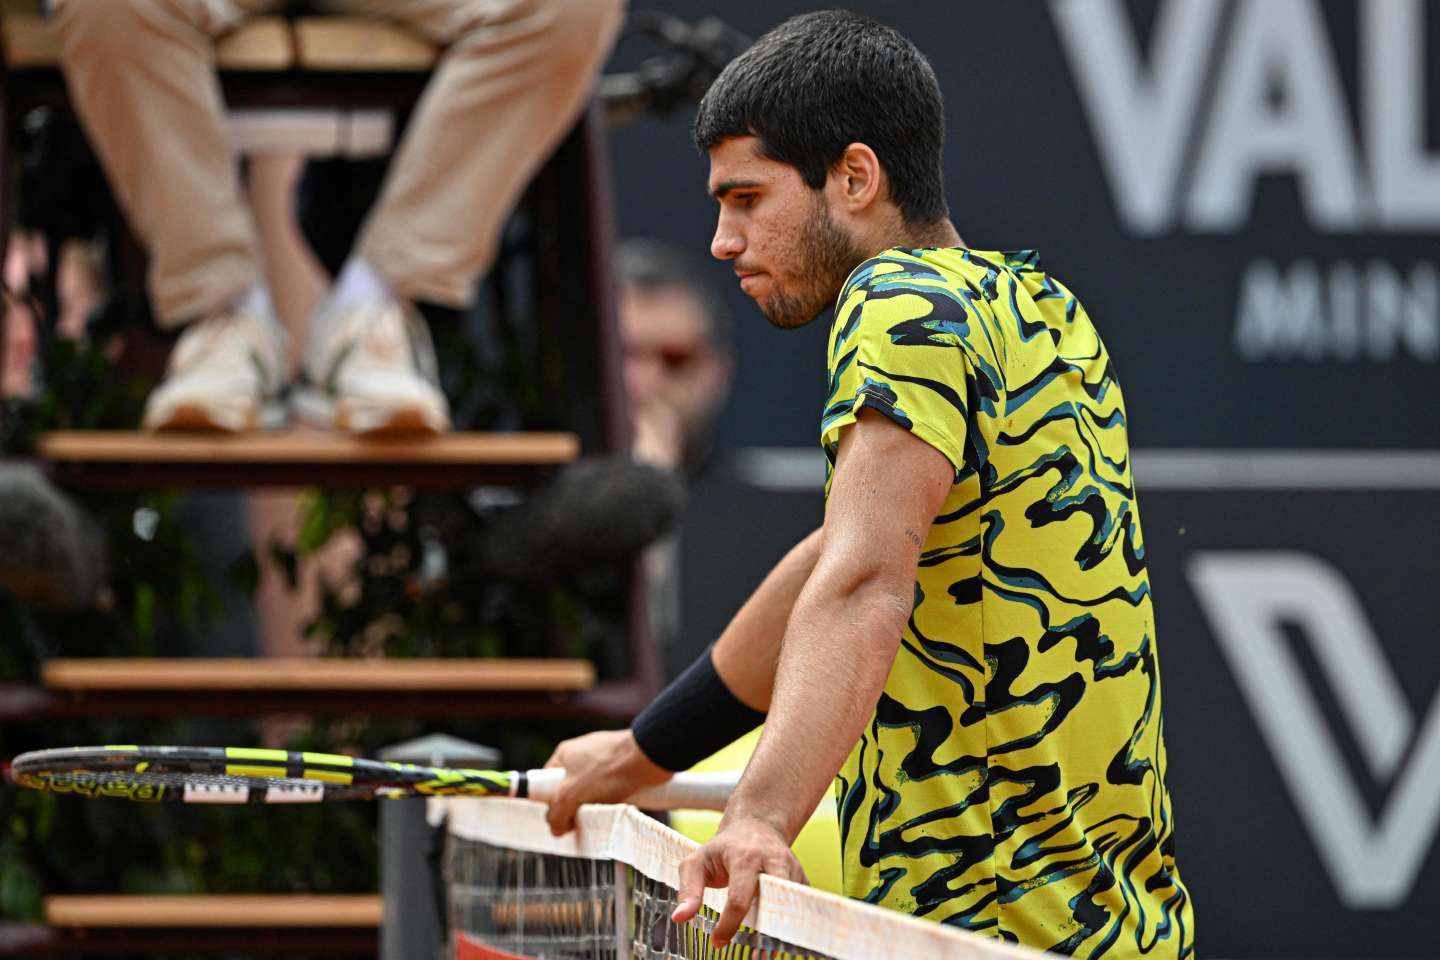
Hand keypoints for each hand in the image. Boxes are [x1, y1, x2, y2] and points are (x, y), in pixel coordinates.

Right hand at [542, 729, 670, 835]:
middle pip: (571, 788)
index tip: (556, 819)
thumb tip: (555, 829)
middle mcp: (584, 754)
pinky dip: (613, 802)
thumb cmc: (607, 771)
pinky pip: (612, 790)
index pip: (547, 781)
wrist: (649, 758)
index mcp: (565, 754)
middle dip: (574, 808)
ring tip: (601, 818)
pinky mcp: (624, 767)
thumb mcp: (570, 795)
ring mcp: (605, 760)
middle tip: (579, 824)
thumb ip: (556, 813)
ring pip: (593, 792)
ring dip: (595, 807)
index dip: (549, 802)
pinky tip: (617, 810)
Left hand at [671, 817, 807, 947]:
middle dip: (767, 929)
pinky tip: (775, 944)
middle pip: (775, 899)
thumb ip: (688, 888)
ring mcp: (792, 869)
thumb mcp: (697, 860)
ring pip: (792, 905)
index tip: (717, 942)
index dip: (729, 924)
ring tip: (765, 956)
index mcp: (744, 857)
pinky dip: (790, 926)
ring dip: (780, 933)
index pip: (739, 897)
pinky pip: (800, 906)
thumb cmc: (722, 849)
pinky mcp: (802, 879)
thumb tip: (680, 918)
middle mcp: (773, 861)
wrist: (756, 826)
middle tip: (756, 957)